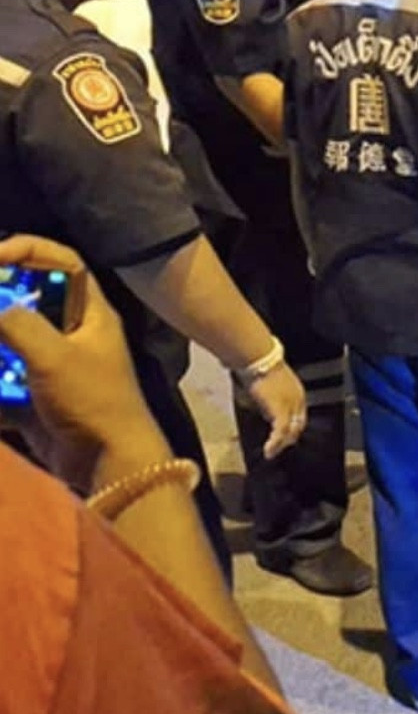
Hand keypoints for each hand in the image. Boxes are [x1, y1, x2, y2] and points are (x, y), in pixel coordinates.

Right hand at [0, 235, 170, 490]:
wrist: (110, 463)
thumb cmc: (93, 401)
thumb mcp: (54, 355)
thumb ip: (17, 324)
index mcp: (89, 314)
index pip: (64, 263)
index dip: (30, 250)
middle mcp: (73, 334)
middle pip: (28, 300)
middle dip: (0, 300)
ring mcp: (54, 367)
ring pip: (10, 341)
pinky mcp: (37, 398)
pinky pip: (4, 380)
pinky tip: (0, 388)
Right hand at [243, 361, 306, 459]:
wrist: (258, 357)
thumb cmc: (259, 366)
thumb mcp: (269, 384)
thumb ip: (269, 398)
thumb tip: (263, 408)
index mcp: (297, 393)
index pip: (300, 415)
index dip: (293, 427)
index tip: (286, 436)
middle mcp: (298, 400)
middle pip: (298, 425)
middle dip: (289, 438)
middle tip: (278, 448)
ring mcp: (291, 405)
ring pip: (291, 431)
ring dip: (281, 444)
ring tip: (272, 452)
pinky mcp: (281, 410)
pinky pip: (280, 431)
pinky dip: (275, 443)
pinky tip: (268, 450)